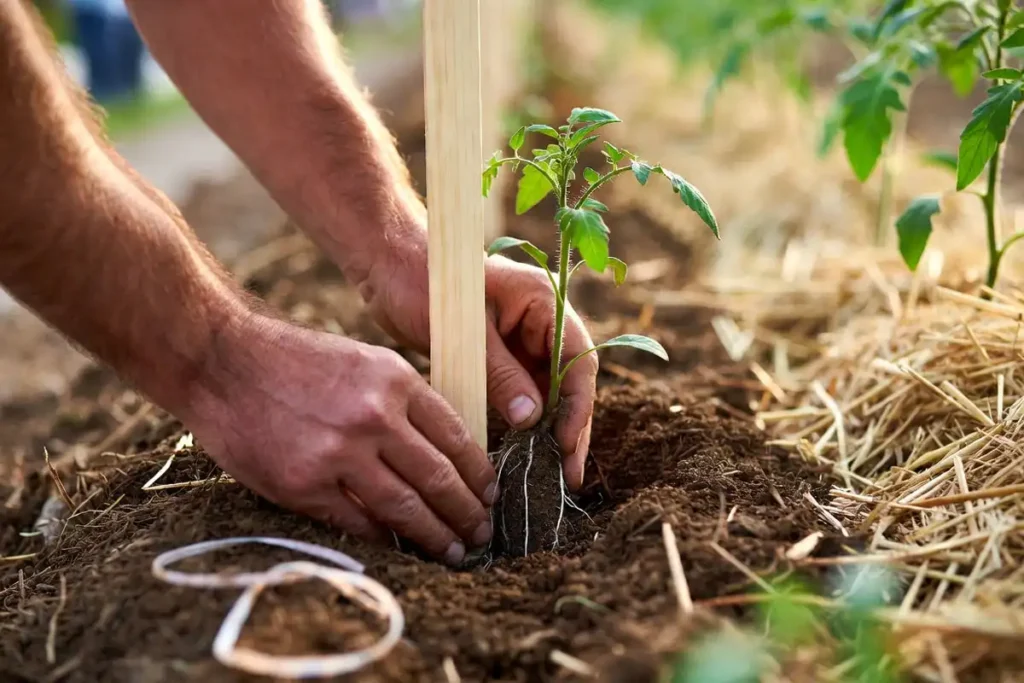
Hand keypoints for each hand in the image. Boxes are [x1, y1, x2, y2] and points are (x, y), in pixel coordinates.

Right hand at [181, 316, 496, 565]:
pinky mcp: (303, 485)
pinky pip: (357, 522)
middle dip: (467, 512)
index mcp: (394, 380)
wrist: (222, 361)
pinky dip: (384, 538)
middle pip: (438, 477)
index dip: (479, 472)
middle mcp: (373, 416)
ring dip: (436, 535)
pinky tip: (401, 548)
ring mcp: (338, 453)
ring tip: (454, 550)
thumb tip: (446, 447)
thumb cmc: (295, 359)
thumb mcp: (364, 360)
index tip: (490, 493)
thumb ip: (404, 400)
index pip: (457, 436)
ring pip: (405, 507)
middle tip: (482, 533)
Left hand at [360, 237, 597, 490]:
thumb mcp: (464, 332)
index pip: (577, 360)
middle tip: (568, 476)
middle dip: (570, 429)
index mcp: (544, 301)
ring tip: (550, 473)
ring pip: (548, 392)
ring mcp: (523, 339)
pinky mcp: (501, 355)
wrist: (388, 263)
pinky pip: (522, 393)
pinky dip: (524, 422)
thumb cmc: (424, 281)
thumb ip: (500, 374)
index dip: (577, 407)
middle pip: (570, 382)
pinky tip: (522, 453)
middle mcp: (541, 321)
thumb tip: (533, 419)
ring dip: (549, 430)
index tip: (566, 445)